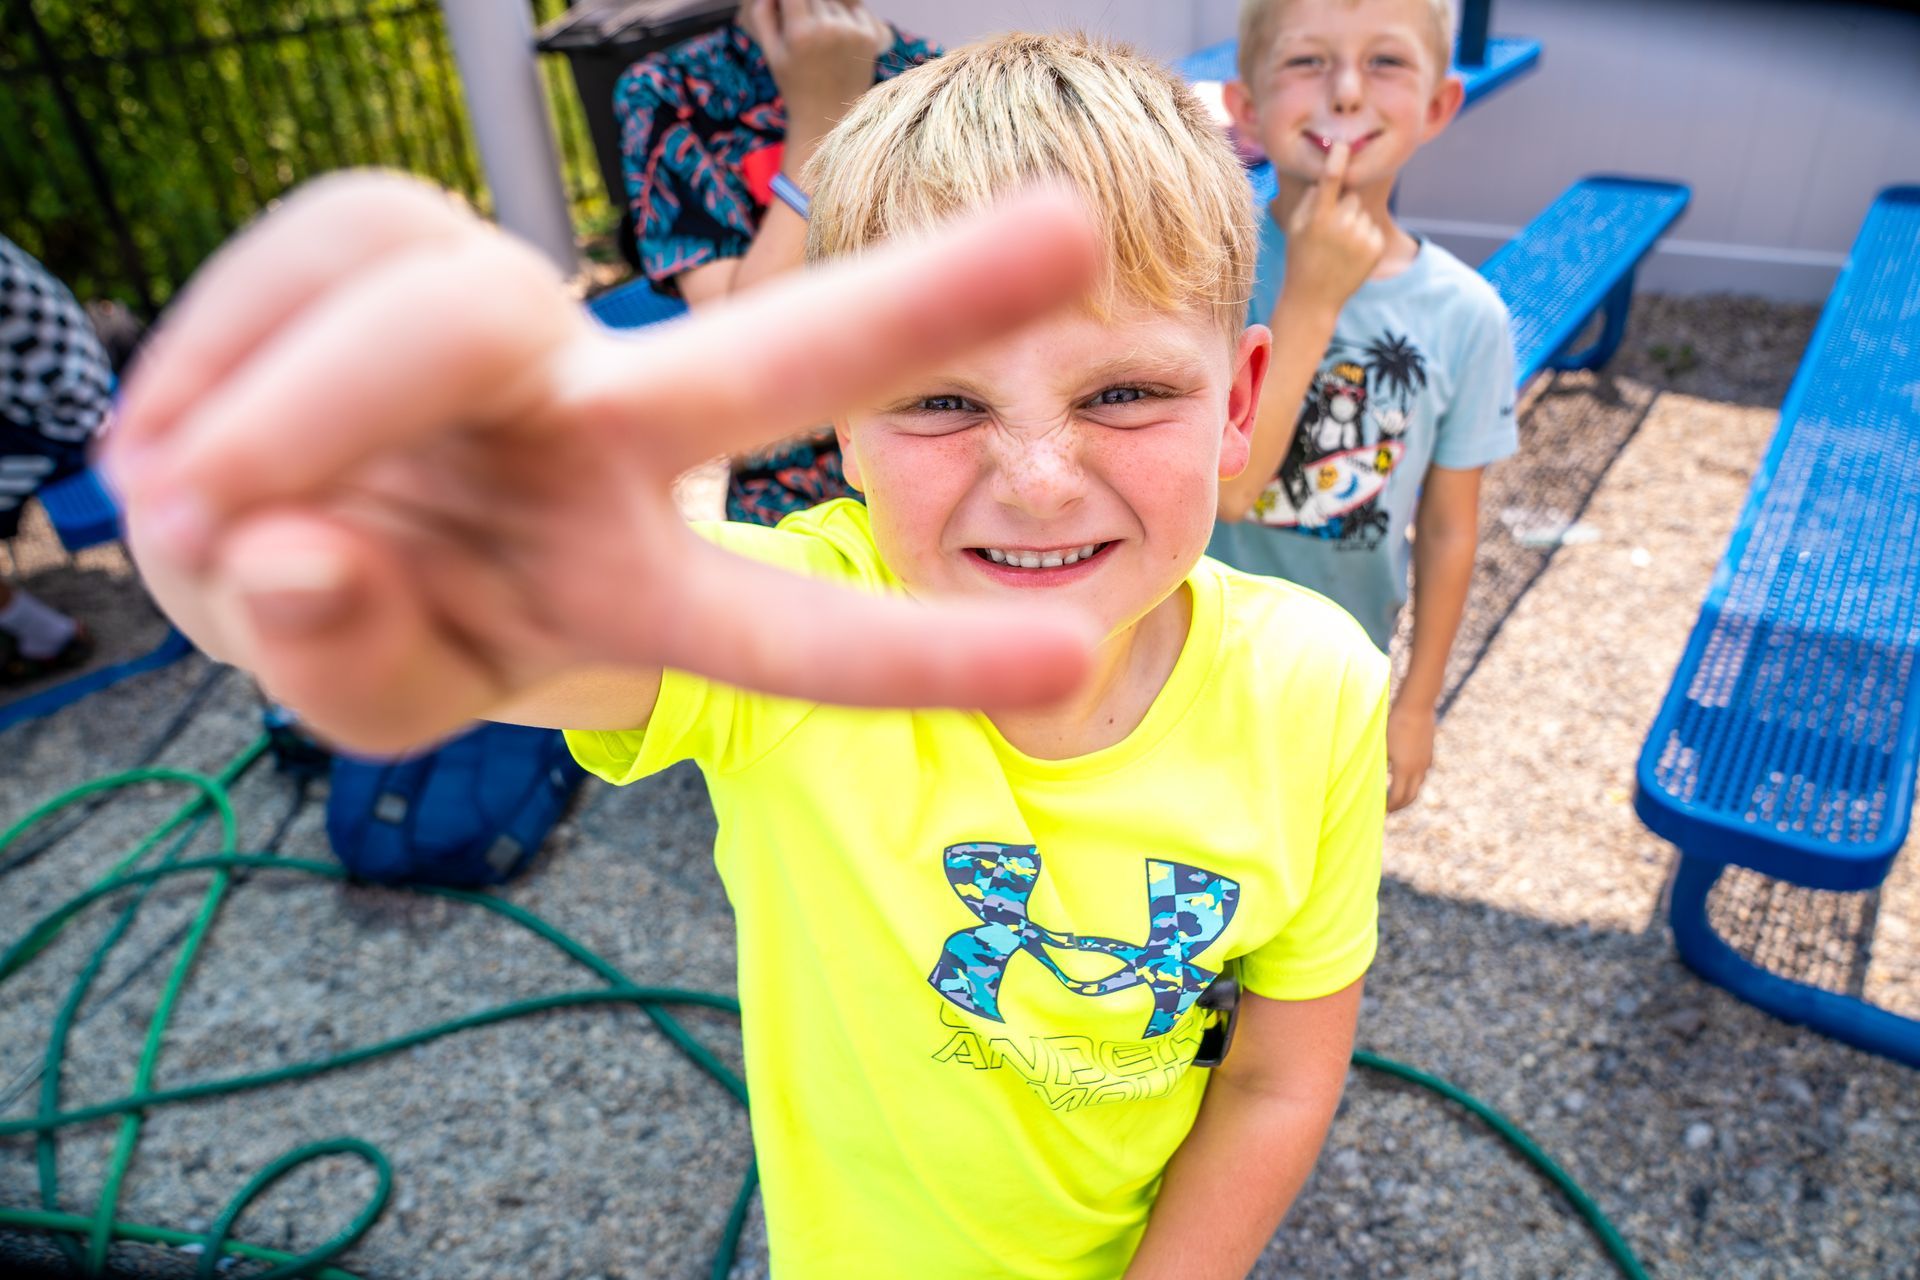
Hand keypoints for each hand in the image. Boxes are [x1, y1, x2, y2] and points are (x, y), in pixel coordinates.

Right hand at [107, 171, 1101, 754]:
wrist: (254, 507)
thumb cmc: (365, 613)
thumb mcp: (366, 690)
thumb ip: (350, 661)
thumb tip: (306, 540)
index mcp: (632, 582)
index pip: (785, 633)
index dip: (918, 655)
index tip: (1075, 650)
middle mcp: (613, 442)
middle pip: (774, 367)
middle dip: (919, 304)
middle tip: (1082, 231)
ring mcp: (520, 333)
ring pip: (453, 312)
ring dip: (303, 410)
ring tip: (190, 490)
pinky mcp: (411, 236)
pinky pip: (334, 245)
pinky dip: (228, 341)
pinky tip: (190, 418)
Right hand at [741, 0, 890, 151]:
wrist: (831, 117)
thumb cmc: (795, 86)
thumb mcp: (772, 54)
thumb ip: (764, 16)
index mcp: (800, 33)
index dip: (788, 0)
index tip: (788, 7)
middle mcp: (828, 28)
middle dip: (805, 7)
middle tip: (803, 32)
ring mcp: (852, 32)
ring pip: (834, 2)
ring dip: (826, 13)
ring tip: (821, 42)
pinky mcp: (870, 36)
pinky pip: (856, 11)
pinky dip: (846, 19)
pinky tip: (839, 43)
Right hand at [1280, 141, 1383, 317]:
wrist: (1314, 298)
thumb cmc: (1300, 258)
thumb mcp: (1296, 227)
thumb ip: (1311, 200)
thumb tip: (1328, 177)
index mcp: (1319, 218)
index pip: (1331, 179)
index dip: (1338, 159)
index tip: (1343, 144)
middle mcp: (1342, 225)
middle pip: (1351, 197)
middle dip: (1343, 206)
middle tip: (1329, 230)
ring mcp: (1361, 237)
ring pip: (1363, 213)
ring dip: (1354, 222)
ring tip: (1339, 246)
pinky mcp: (1376, 247)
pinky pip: (1372, 228)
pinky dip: (1364, 237)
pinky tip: (1350, 254)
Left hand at [1385, 695, 1434, 811]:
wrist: (1416, 706)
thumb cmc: (1394, 724)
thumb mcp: (1382, 747)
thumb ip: (1379, 766)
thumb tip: (1371, 780)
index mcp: (1405, 769)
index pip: (1398, 797)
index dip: (1389, 806)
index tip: (1380, 810)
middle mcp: (1419, 769)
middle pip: (1411, 797)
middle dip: (1399, 806)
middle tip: (1388, 810)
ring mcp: (1426, 762)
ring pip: (1418, 785)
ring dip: (1407, 793)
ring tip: (1394, 796)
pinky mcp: (1429, 754)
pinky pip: (1421, 774)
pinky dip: (1412, 781)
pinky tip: (1402, 777)